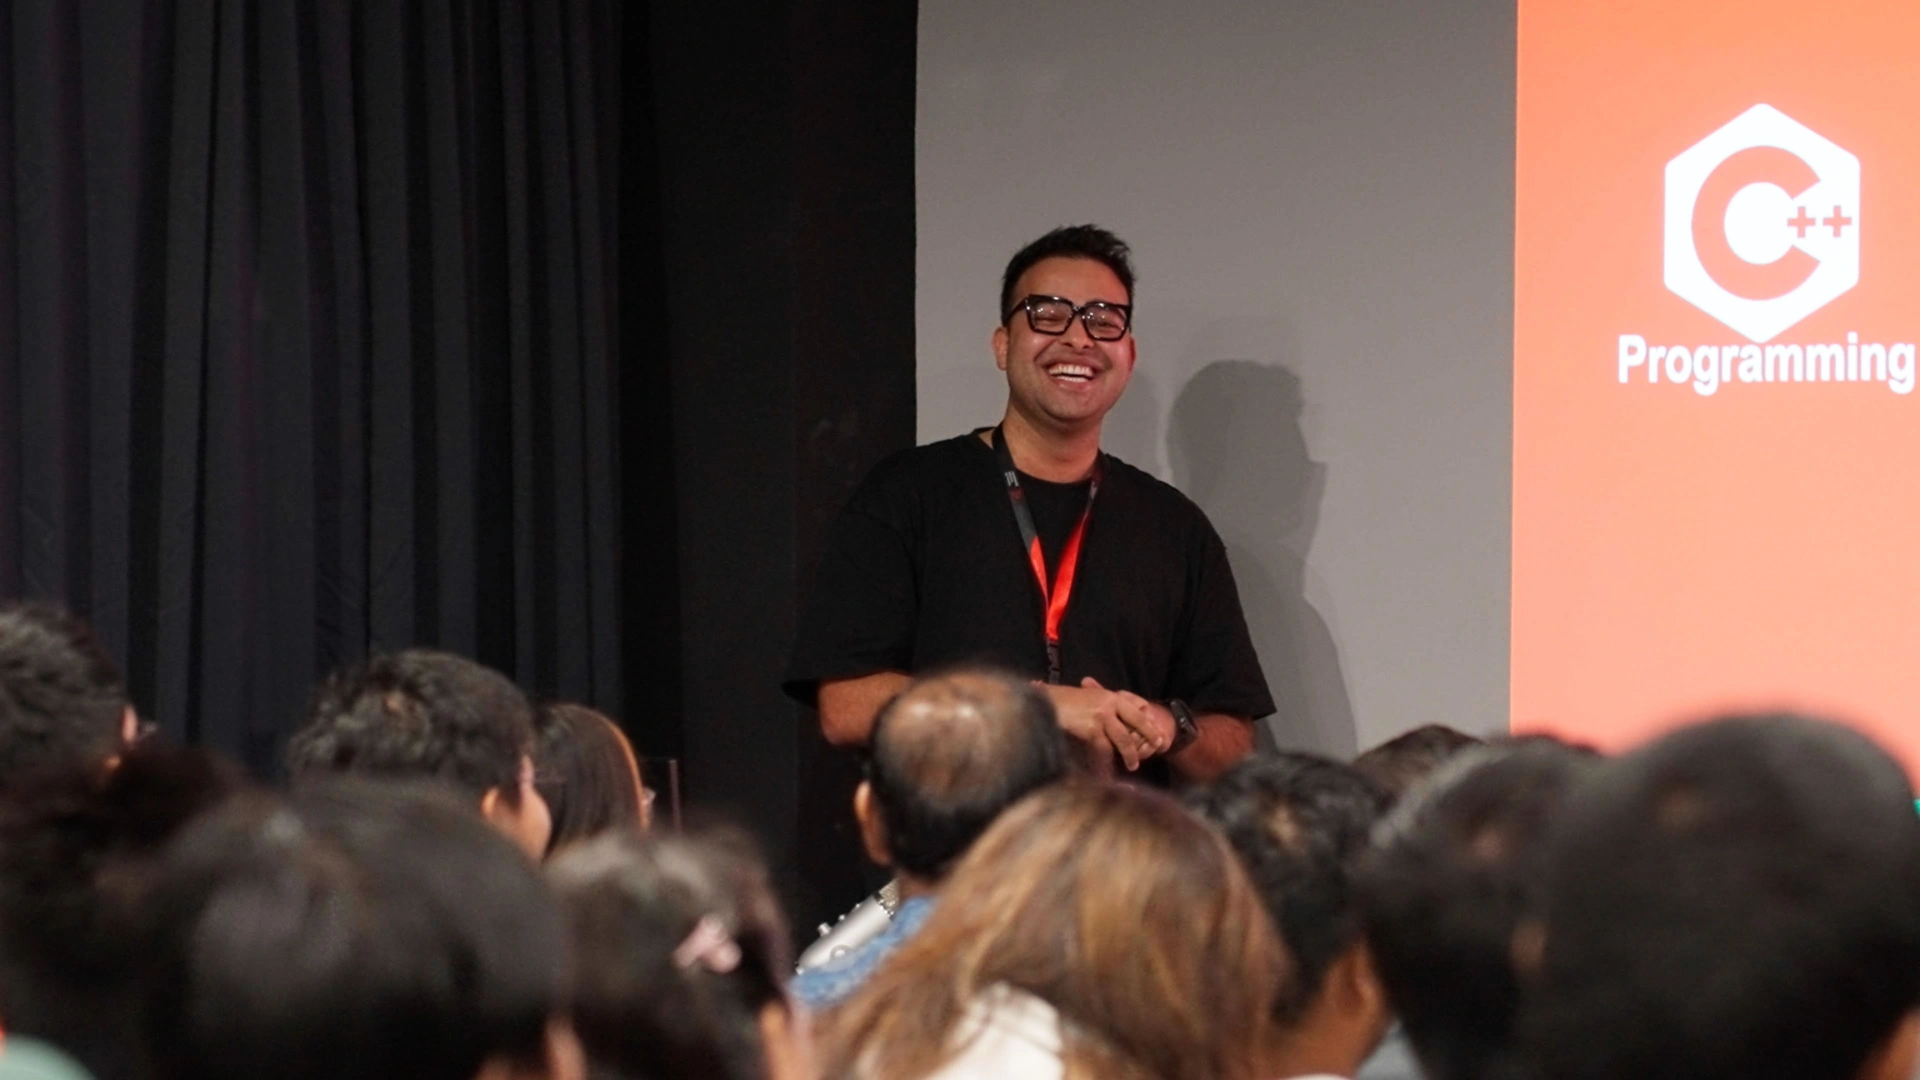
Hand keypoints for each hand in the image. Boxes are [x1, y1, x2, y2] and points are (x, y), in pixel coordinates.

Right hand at [1042, 678, 1174, 772]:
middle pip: (1137, 720)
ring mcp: (1102, 715)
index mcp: (1109, 694)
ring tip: (1133, 765)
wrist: (1043, 701)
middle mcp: (1109, 702)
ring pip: (1124, 738)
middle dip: (1150, 734)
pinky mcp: (1092, 728)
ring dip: (1130, 754)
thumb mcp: (1086, 697)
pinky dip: (1106, 764)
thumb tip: (1113, 717)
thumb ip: (1101, 705)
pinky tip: (1108, 773)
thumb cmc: (1060, 700)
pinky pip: (1104, 751)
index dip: (1148, 719)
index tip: (1156, 728)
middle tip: (1159, 745)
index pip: (1138, 704)